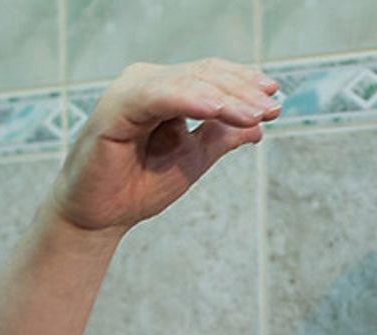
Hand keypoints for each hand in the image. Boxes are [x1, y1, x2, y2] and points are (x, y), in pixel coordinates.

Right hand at [53, 58, 278, 233]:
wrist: (100, 218)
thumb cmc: (137, 187)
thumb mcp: (191, 160)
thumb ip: (220, 137)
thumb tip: (258, 126)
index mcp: (164, 90)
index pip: (210, 77)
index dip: (244, 85)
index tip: (276, 100)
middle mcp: (146, 82)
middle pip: (203, 74)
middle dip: (241, 90)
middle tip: (271, 107)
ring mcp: (129, 91)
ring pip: (186, 82)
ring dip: (224, 96)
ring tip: (254, 112)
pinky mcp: (114, 108)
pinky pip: (157, 96)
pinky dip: (189, 99)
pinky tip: (217, 108)